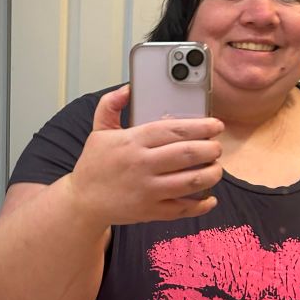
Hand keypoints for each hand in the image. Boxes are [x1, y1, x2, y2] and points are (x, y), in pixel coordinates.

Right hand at [64, 84, 223, 228]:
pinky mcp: (150, 211)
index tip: (216, 125)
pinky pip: (183, 209)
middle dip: (211, 149)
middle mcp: (141, 165)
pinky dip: (201, 205)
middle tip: (217, 147)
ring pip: (190, 181)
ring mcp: (147, 190)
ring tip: (216, 169)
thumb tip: (127, 88)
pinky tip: (209, 198)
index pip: (174, 130)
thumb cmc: (94, 165)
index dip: (200, 126)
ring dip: (211, 174)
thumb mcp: (98, 131)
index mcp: (132, 142)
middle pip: (187, 154)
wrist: (82, 202)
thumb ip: (110, 105)